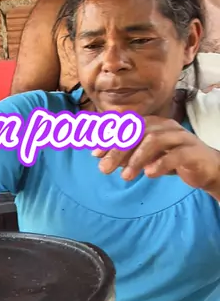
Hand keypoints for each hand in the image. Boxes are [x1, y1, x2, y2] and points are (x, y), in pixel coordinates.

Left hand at [92, 116, 219, 193]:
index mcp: (154, 123)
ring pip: (154, 141)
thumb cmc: (173, 160)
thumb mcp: (147, 157)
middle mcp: (166, 126)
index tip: (94, 153)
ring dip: (136, 159)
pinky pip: (175, 155)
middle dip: (117, 149)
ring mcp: (180, 137)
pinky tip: (148, 174)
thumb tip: (102, 158)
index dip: (109, 137)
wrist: (207, 169)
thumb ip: (127, 155)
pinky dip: (160, 163)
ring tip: (124, 177)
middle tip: (103, 168)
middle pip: (138, 131)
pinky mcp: (192, 152)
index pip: (127, 126)